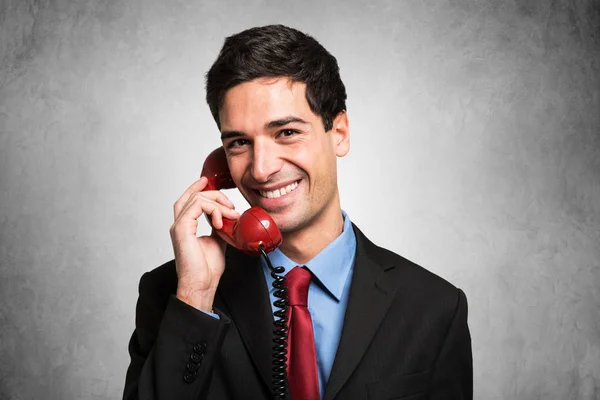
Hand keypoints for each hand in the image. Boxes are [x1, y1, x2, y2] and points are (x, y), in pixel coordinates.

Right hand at [169, 176, 239, 311]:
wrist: (202, 284)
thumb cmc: (207, 269)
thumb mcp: (218, 240)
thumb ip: (220, 226)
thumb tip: (228, 217)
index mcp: (186, 226)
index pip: (188, 200)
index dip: (197, 188)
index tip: (208, 181)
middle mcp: (180, 224)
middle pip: (192, 196)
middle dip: (213, 193)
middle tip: (230, 205)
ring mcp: (179, 226)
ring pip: (196, 199)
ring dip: (218, 203)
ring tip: (230, 215)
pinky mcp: (182, 229)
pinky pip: (197, 207)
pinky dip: (213, 210)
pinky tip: (221, 222)